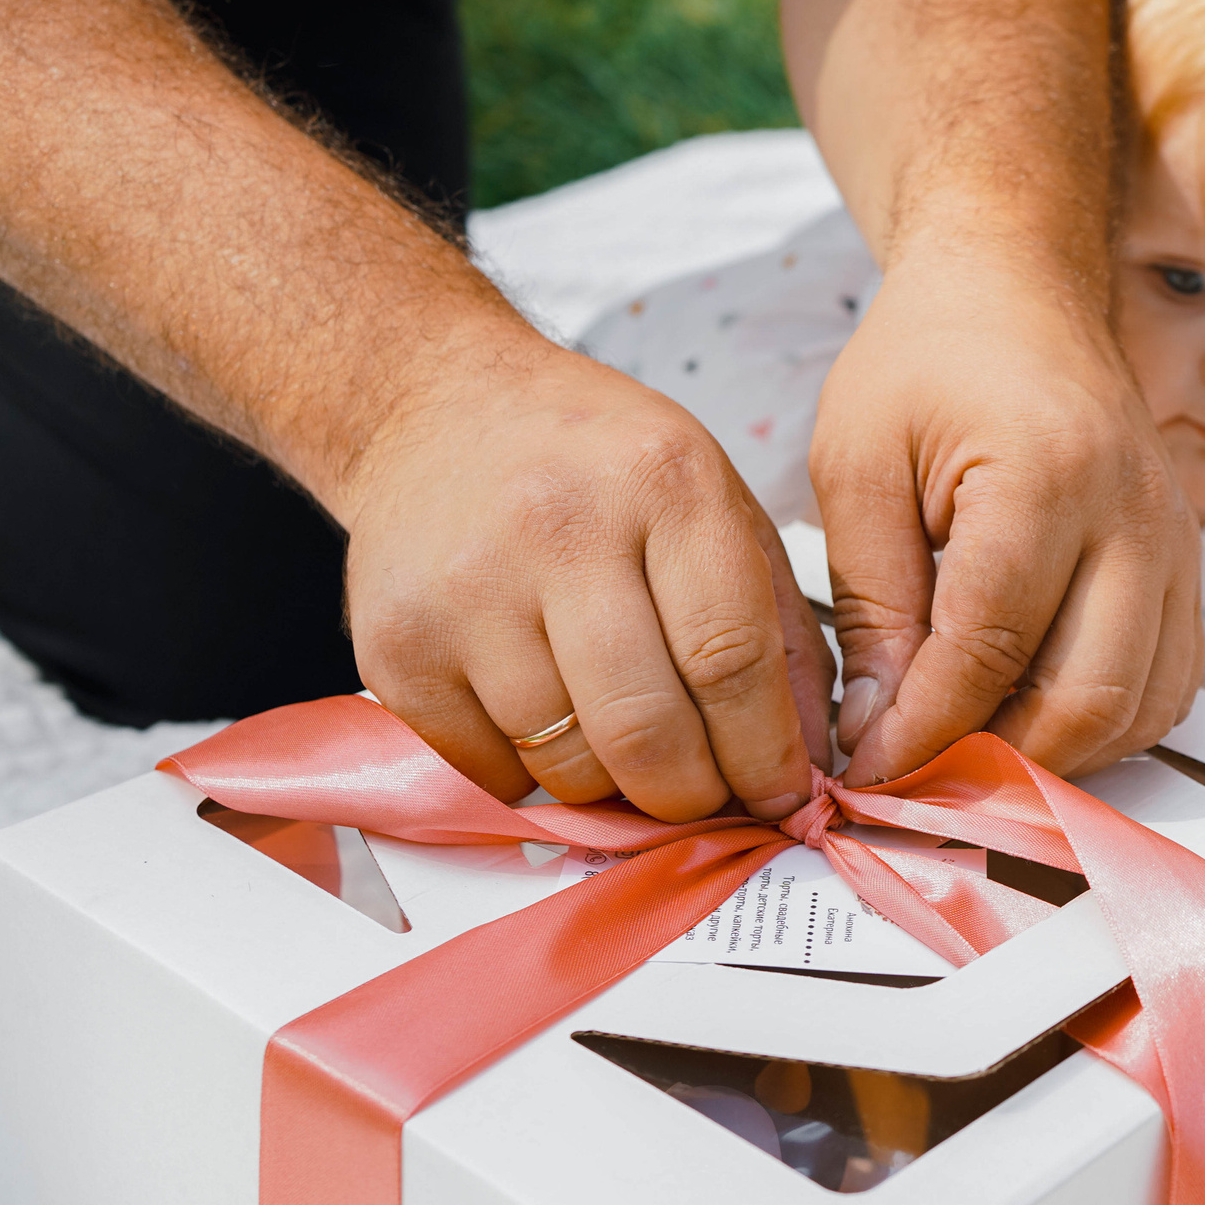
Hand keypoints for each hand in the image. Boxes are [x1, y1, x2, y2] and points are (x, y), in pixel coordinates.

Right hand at [339, 329, 833, 821]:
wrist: (435, 408)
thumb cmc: (593, 462)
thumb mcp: (712, 500)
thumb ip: (776, 627)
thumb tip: (807, 760)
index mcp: (662, 483)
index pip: (729, 657)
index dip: (764, 752)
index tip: (783, 793)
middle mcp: (558, 530)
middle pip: (646, 730)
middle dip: (693, 795)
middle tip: (708, 795)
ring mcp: (467, 591)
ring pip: (568, 766)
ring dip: (615, 789)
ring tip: (627, 747)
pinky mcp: (398, 647)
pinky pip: (491, 772)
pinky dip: (535, 778)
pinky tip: (550, 724)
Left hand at [811, 263, 1201, 783]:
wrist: (1018, 287)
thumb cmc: (929, 358)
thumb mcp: (858, 461)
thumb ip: (871, 601)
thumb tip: (877, 731)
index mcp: (1047, 474)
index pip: (990, 649)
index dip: (924, 732)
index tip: (866, 771)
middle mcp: (1134, 515)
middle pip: (1088, 698)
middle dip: (997, 766)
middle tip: (917, 787)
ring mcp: (1177, 543)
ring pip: (1142, 708)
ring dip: (1056, 757)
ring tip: (966, 759)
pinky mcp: (1187, 565)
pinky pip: (1166, 683)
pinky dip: (1103, 726)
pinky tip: (1028, 719)